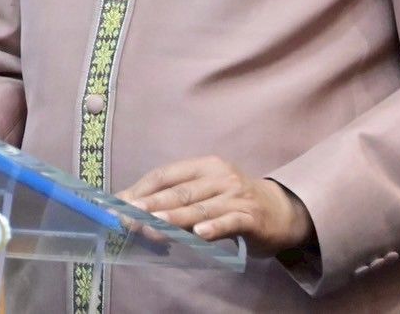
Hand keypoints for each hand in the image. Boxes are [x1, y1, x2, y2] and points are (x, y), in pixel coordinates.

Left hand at [116, 156, 313, 257]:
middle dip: (151, 205)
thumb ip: (176, 200)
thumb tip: (134, 210)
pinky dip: (214, 227)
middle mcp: (219, 176)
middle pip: (179, 191)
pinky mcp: (251, 217)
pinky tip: (199, 234)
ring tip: (152, 226)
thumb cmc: (232, 202)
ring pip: (200, 208)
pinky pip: (229, 222)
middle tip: (128, 217)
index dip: (141, 189)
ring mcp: (236, 195)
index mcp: (203, 165)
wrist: (280, 211)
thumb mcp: (205, 194)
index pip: (166, 174)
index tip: (119, 203)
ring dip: (174, 218)